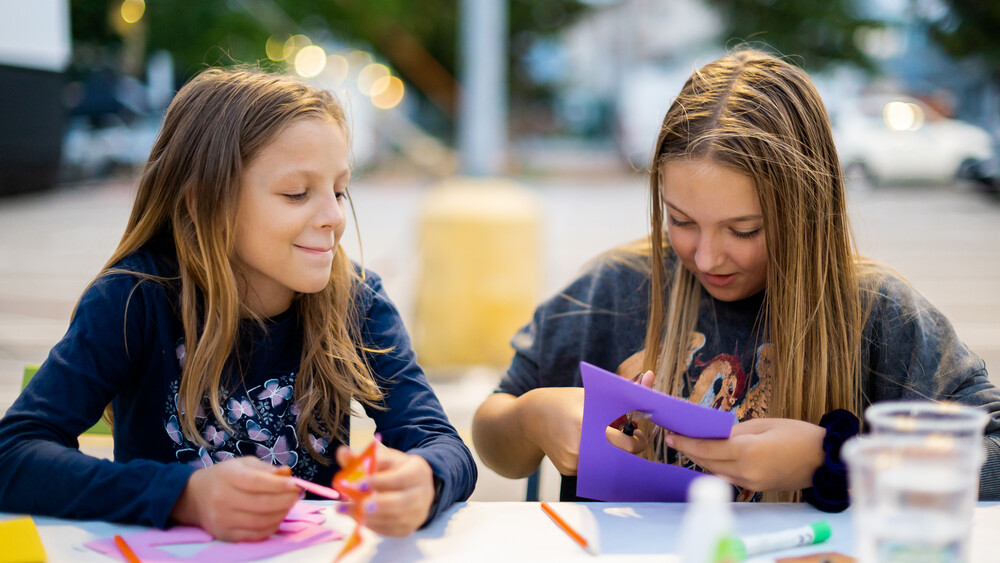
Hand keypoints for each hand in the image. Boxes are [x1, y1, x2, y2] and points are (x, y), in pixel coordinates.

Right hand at [170, 457, 299, 541]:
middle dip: (286, 501)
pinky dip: (272, 527)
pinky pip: (255, 535)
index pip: (257, 482)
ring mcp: (223, 520)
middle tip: (297, 496)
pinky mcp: (226, 535)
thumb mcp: (244, 464)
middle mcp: (223, 499)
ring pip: (261, 522)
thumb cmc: (225, 476)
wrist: (195, 497)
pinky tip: (276, 517)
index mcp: (228, 477)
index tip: (295, 485)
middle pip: (262, 504)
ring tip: (288, 505)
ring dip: (281, 514)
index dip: (279, 485)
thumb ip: (267, 469)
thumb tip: (288, 474)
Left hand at [335, 444, 434, 536]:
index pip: (401, 478)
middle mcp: (422, 494)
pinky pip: (389, 530)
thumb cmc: (395, 470)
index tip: (359, 483)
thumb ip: (362, 457)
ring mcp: (417, 514)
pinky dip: (371, 525)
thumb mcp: (383, 459)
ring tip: (344, 509)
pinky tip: (356, 517)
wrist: (414, 487)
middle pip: (401, 502)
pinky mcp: (408, 529)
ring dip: (368, 516)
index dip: (380, 481)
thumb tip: (342, 452)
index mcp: (418, 471)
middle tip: (358, 503)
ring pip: (394, 519)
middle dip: (378, 504)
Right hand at [521, 370, 655, 474]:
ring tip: (610, 439)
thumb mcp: (590, 392)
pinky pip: (593, 466)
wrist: (529, 417)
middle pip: (616, 451)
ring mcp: (571, 462)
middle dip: (627, 444)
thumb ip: (622, 389)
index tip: (640, 432)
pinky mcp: (567, 470)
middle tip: (631, 436)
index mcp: (581, 422)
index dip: (635, 436)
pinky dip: (598, 457)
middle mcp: (575, 447)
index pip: (622, 437)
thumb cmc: (563, 401)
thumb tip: (651, 377)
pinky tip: (592, 446)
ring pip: (606, 461)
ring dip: (613, 452)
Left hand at [665, 417, 824, 491]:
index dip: (686, 442)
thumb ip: (736, 431)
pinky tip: (710, 457)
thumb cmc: (799, 435)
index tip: (670, 435)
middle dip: (689, 450)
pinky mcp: (757, 487)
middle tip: (673, 438)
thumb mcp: (765, 424)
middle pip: (707, 462)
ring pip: (716, 471)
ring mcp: (751, 482)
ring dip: (701, 460)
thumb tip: (714, 434)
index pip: (707, 448)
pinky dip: (717, 467)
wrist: (825, 460)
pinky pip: (729, 477)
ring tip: (688, 446)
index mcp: (748, 451)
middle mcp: (746, 471)